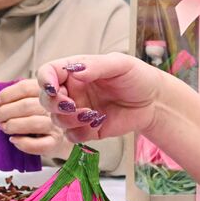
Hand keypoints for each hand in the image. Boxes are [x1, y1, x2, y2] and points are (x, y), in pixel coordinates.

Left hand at [0, 78, 71, 158]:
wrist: (56, 138)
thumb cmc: (37, 118)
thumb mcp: (29, 103)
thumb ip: (17, 99)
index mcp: (46, 92)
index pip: (26, 87)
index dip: (7, 94)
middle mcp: (53, 107)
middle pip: (28, 105)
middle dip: (6, 111)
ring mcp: (56, 125)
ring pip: (34, 123)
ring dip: (13, 125)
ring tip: (3, 128)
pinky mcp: (55, 143)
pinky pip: (40, 144)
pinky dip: (24, 143)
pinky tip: (13, 140)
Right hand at [36, 53, 170, 142]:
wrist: (154, 102)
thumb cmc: (137, 77)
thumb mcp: (119, 64)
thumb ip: (96, 66)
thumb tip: (75, 71)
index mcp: (75, 71)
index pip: (48, 73)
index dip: (45, 80)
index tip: (54, 88)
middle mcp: (73, 91)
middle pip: (46, 99)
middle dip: (55, 104)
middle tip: (72, 105)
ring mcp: (78, 111)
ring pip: (56, 119)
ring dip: (68, 119)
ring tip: (90, 115)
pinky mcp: (86, 130)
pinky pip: (71, 135)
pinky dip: (79, 132)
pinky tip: (96, 123)